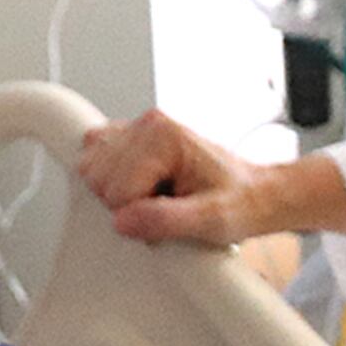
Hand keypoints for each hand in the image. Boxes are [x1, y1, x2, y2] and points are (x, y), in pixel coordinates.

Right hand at [74, 110, 345, 247]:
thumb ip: (166, 220)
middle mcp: (148, 124)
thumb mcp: (212, 220)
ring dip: (117, 192)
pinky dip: (109, 181)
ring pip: (90, 169)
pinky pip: (93, 160)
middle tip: (165, 204)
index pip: (118, 190)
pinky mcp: (129, 138)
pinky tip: (141, 187)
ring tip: (156, 195)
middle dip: (126, 203)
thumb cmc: (238, 203)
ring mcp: (137, 128)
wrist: (255, 194)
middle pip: (98, 177)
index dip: (139, 215)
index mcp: (164, 135)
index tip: (171, 213)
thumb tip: (122, 221)